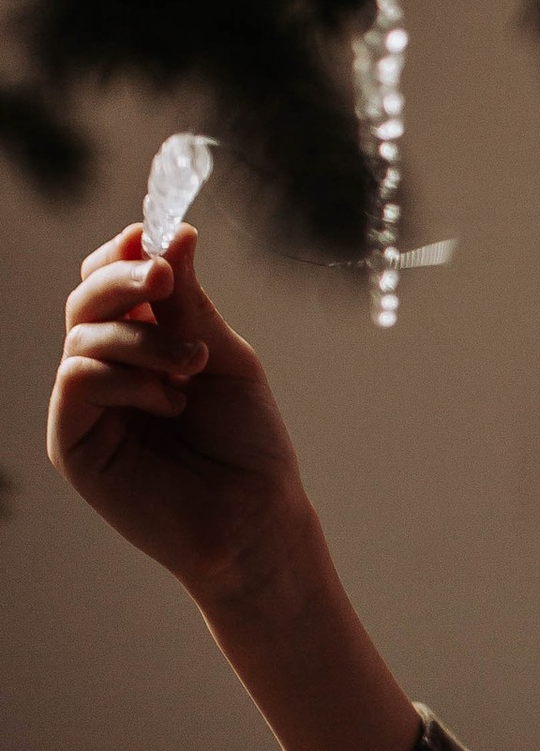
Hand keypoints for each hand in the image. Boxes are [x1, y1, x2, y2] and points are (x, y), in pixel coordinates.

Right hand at [48, 223, 313, 603]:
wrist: (255, 517)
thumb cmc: (247, 444)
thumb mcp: (225, 359)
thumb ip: (190, 303)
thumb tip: (173, 233)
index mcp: (142, 343)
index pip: (109, 281)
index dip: (123, 254)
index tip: (153, 237)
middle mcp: (107, 370)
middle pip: (85, 298)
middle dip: (123, 279)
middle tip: (164, 281)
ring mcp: (85, 406)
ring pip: (83, 334)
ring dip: (142, 339)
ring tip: (193, 367)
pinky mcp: (72, 442)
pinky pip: (76, 378)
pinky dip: (126, 378)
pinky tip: (169, 403)